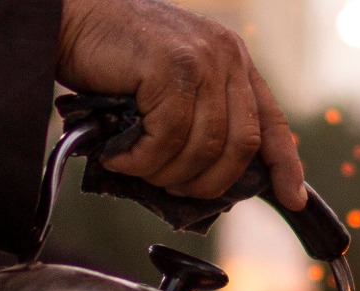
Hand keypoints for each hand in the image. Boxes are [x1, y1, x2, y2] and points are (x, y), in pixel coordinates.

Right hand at [56, 0, 305, 208]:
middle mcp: (225, 56)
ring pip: (205, 147)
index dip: (284, 164)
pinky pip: (169, 138)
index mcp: (231, 60)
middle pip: (240, 145)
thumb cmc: (111, 62)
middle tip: (172, 187)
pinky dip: (142, 160)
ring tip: (137, 168)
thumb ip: (198, 117)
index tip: (292, 198)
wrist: (68, 23)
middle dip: (209, 182)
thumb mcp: (169, 87)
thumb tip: (211, 177)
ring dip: (169, 172)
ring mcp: (201, 59)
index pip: (271, 121)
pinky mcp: (172, 67)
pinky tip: (119, 156)